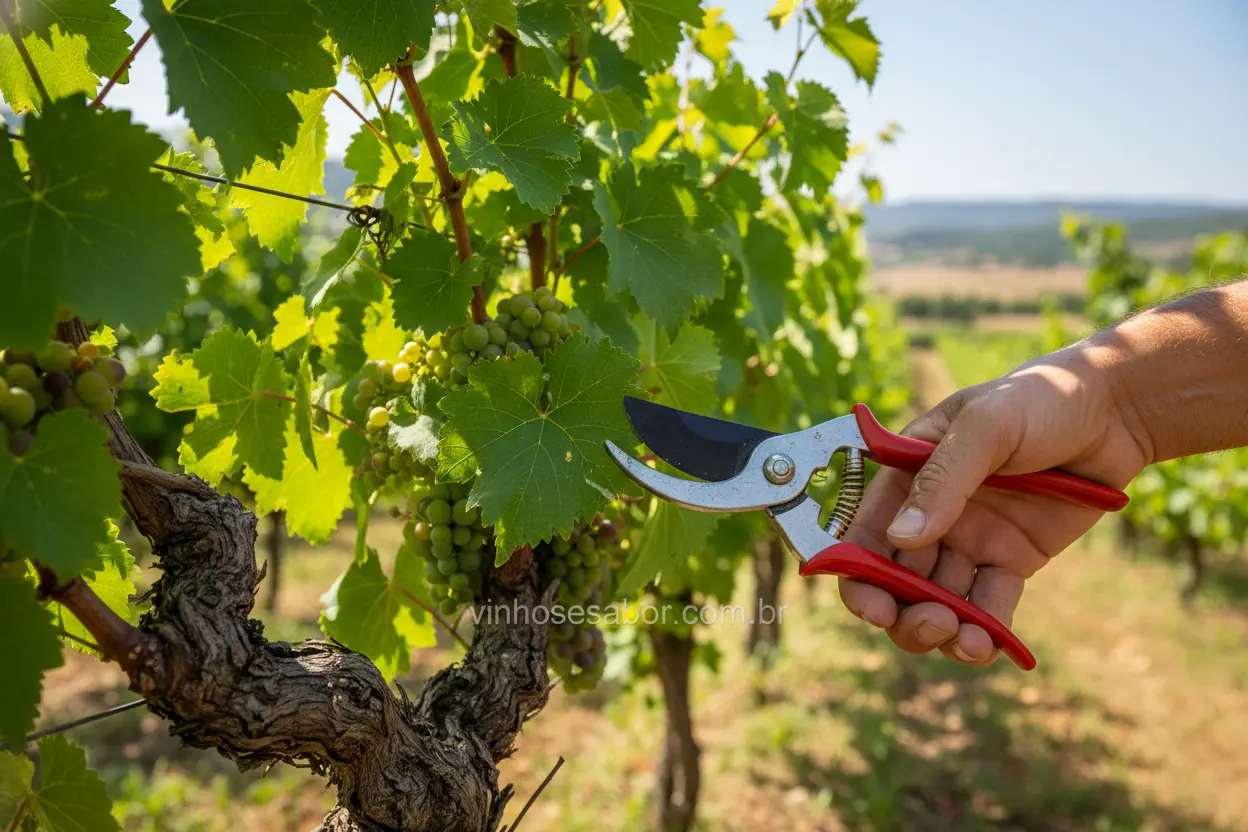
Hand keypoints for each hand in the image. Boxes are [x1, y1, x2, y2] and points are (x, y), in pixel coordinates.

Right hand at [838, 350, 1148, 665]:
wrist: (1114, 410)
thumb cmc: (1039, 399)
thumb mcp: (986, 426)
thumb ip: (943, 480)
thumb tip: (900, 539)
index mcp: (907, 476)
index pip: (865, 533)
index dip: (857, 575)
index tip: (874, 607)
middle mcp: (932, 514)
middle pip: (896, 580)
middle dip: (904, 613)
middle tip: (933, 623)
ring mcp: (972, 541)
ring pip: (938, 601)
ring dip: (941, 630)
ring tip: (966, 639)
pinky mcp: (1012, 561)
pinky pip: (988, 606)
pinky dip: (984, 632)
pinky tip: (990, 646)